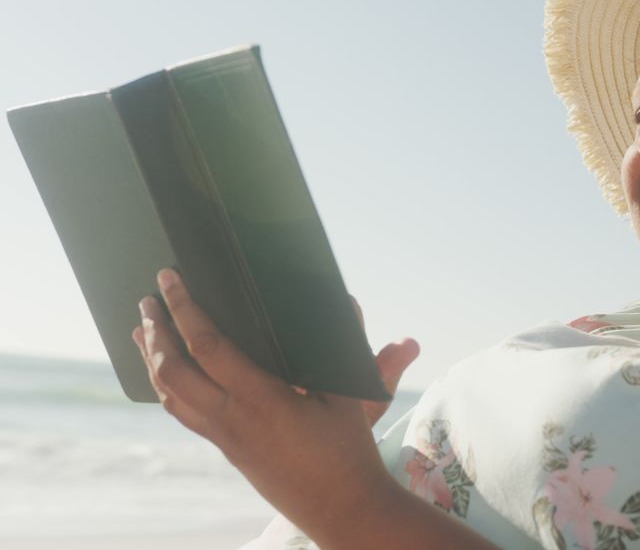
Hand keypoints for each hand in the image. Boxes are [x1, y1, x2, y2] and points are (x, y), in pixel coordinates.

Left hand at [130, 268, 409, 540]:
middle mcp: (234, 418)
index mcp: (263, 399)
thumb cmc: (348, 451)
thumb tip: (346, 303)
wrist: (340, 507)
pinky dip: (166, 386)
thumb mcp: (349, 396)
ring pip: (169, 395)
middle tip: (147, 299)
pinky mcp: (227, 448)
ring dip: (152, 359)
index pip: (207, 346)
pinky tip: (167, 373)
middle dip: (155, 330)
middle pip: (172, 370)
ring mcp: (225, 437)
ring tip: (142, 330)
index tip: (171, 280)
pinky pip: (183, 413)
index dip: (184, 309)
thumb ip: (342, 348)